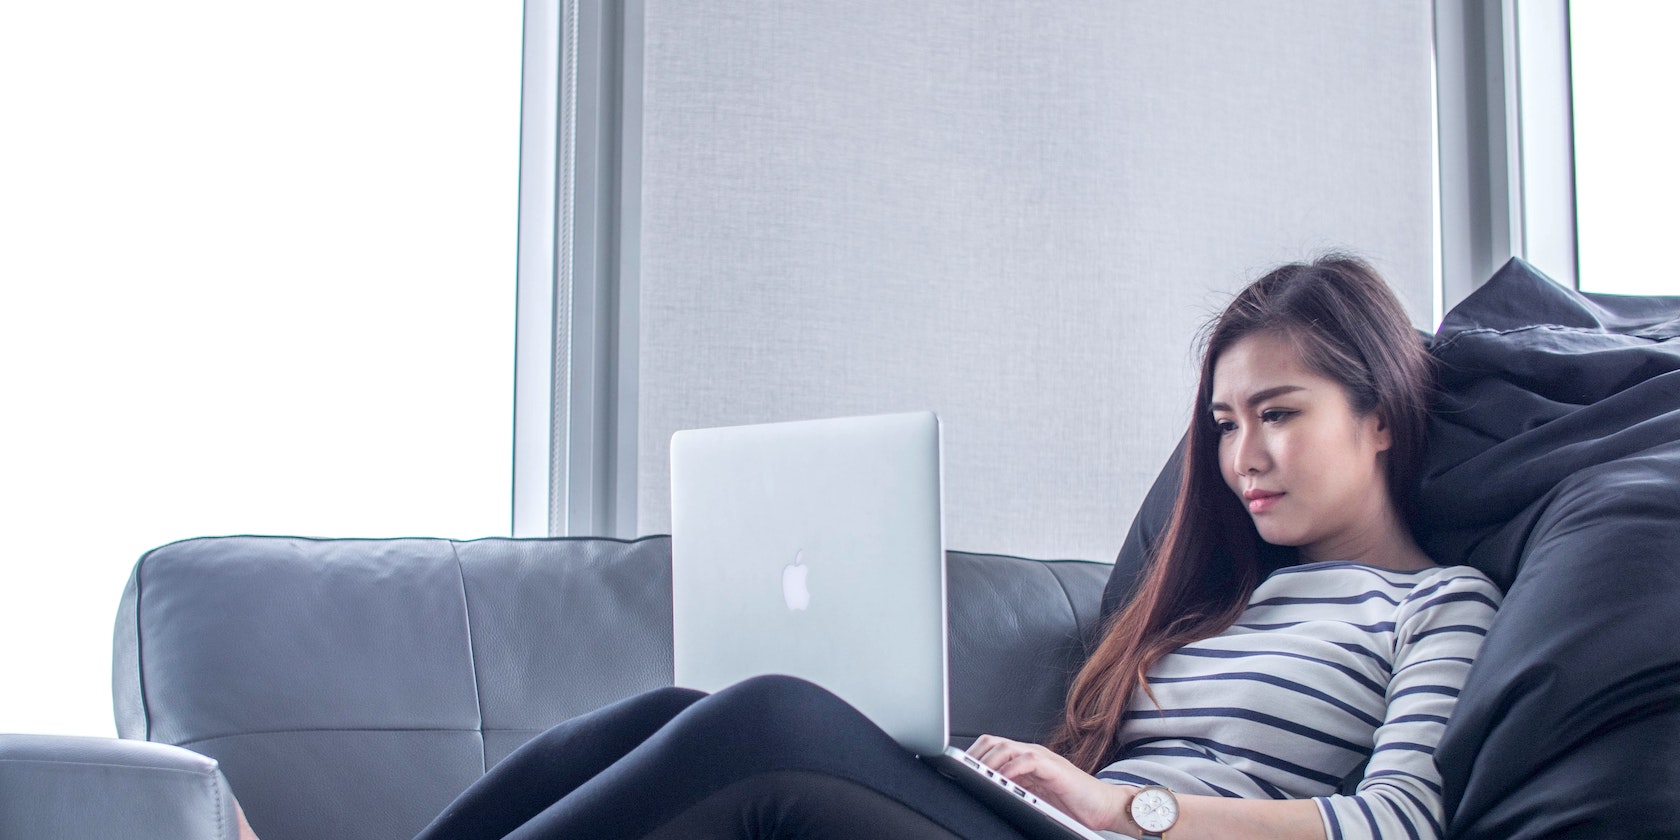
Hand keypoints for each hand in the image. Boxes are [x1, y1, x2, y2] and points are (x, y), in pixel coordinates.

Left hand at [966, 734, 1131, 833]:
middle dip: (975, 755)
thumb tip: (986, 794)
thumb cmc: (1071, 804)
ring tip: (977, 774)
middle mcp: (1031, 754)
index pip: (991, 747)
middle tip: (962, 771)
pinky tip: (1002, 779)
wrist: (1104, 806)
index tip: (954, 768)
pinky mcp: (1054, 767)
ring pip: (1007, 747)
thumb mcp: (1034, 796)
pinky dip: (1011, 768)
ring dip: (989, 761)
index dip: (972, 755)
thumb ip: (1014, 789)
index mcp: (1023, 759)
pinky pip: (1027, 760)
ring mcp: (1043, 758)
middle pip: (993, 742)